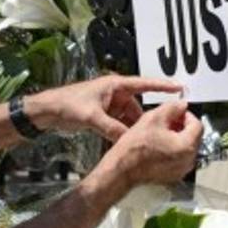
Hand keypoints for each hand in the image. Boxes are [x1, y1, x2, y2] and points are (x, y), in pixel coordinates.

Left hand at [28, 75, 182, 141]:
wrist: (47, 111)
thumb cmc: (68, 105)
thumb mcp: (92, 117)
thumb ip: (111, 128)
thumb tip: (128, 139)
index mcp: (115, 85)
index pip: (144, 84)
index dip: (163, 86)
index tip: (180, 88)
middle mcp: (115, 93)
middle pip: (137, 106)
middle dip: (145, 119)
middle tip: (157, 130)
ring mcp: (109, 104)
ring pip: (129, 117)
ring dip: (133, 128)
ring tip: (142, 140)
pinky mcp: (103, 114)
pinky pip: (119, 123)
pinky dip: (123, 132)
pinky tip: (127, 142)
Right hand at [92, 100, 202, 192]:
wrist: (121, 170)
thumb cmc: (134, 148)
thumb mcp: (154, 118)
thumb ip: (173, 108)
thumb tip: (182, 105)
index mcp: (187, 146)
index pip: (197, 124)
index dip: (186, 114)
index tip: (177, 112)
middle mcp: (188, 161)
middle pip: (193, 137)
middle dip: (182, 126)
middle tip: (167, 120)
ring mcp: (181, 170)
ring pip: (186, 147)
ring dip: (177, 137)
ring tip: (160, 132)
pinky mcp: (172, 175)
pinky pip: (179, 158)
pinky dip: (172, 149)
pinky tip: (157, 144)